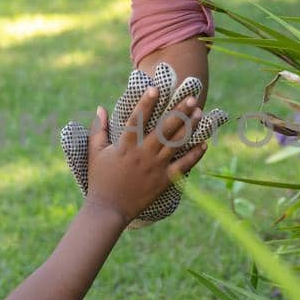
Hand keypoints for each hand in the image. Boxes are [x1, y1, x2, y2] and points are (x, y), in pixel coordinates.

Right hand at [59, 62, 228, 226]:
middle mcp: (143, 154)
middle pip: (163, 128)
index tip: (155, 89)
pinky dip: (194, 155)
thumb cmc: (100, 180)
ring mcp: (155, 167)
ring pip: (176, 144)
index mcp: (125, 146)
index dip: (146, 103)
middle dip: (178, 112)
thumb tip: (100, 108)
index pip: (138, 119)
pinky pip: (183, 166)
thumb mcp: (95, 153)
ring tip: (200, 113)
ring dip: (189, 127)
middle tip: (191, 98)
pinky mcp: (164, 181)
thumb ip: (98, 129)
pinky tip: (204, 144)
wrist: (108, 210)